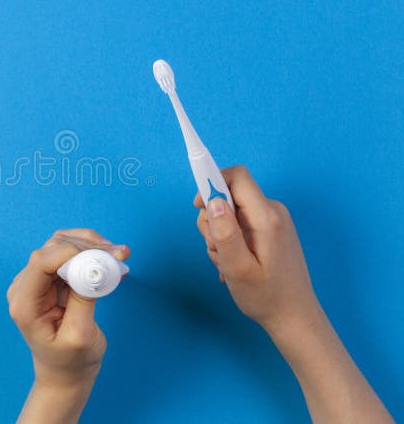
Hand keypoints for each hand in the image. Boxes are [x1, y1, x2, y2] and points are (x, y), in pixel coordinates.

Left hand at [7, 229, 128, 422]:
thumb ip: (83, 300)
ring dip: (90, 245)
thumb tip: (94, 267)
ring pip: (61, 245)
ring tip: (117, 254)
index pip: (41, 263)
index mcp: (25, 303)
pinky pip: (69, 255)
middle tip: (118, 254)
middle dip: (86, 246)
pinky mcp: (50, 279)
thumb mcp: (80, 335)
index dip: (71, 252)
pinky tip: (111, 261)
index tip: (103, 254)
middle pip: (52, 249)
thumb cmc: (71, 362)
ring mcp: (36, 281)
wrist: (65, 373)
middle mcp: (25, 287)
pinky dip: (91, 253)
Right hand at [193, 165, 318, 333]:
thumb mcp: (238, 268)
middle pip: (229, 195)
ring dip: (220, 235)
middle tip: (217, 250)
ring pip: (230, 211)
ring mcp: (273, 220)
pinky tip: (235, 264)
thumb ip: (224, 232)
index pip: (237, 176)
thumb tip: (212, 200)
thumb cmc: (266, 296)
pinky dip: (230, 240)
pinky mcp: (270, 229)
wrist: (294, 317)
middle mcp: (272, 211)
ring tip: (227, 262)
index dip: (212, 183)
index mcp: (267, 217)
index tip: (198, 207)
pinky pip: (239, 223)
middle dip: (213, 219)